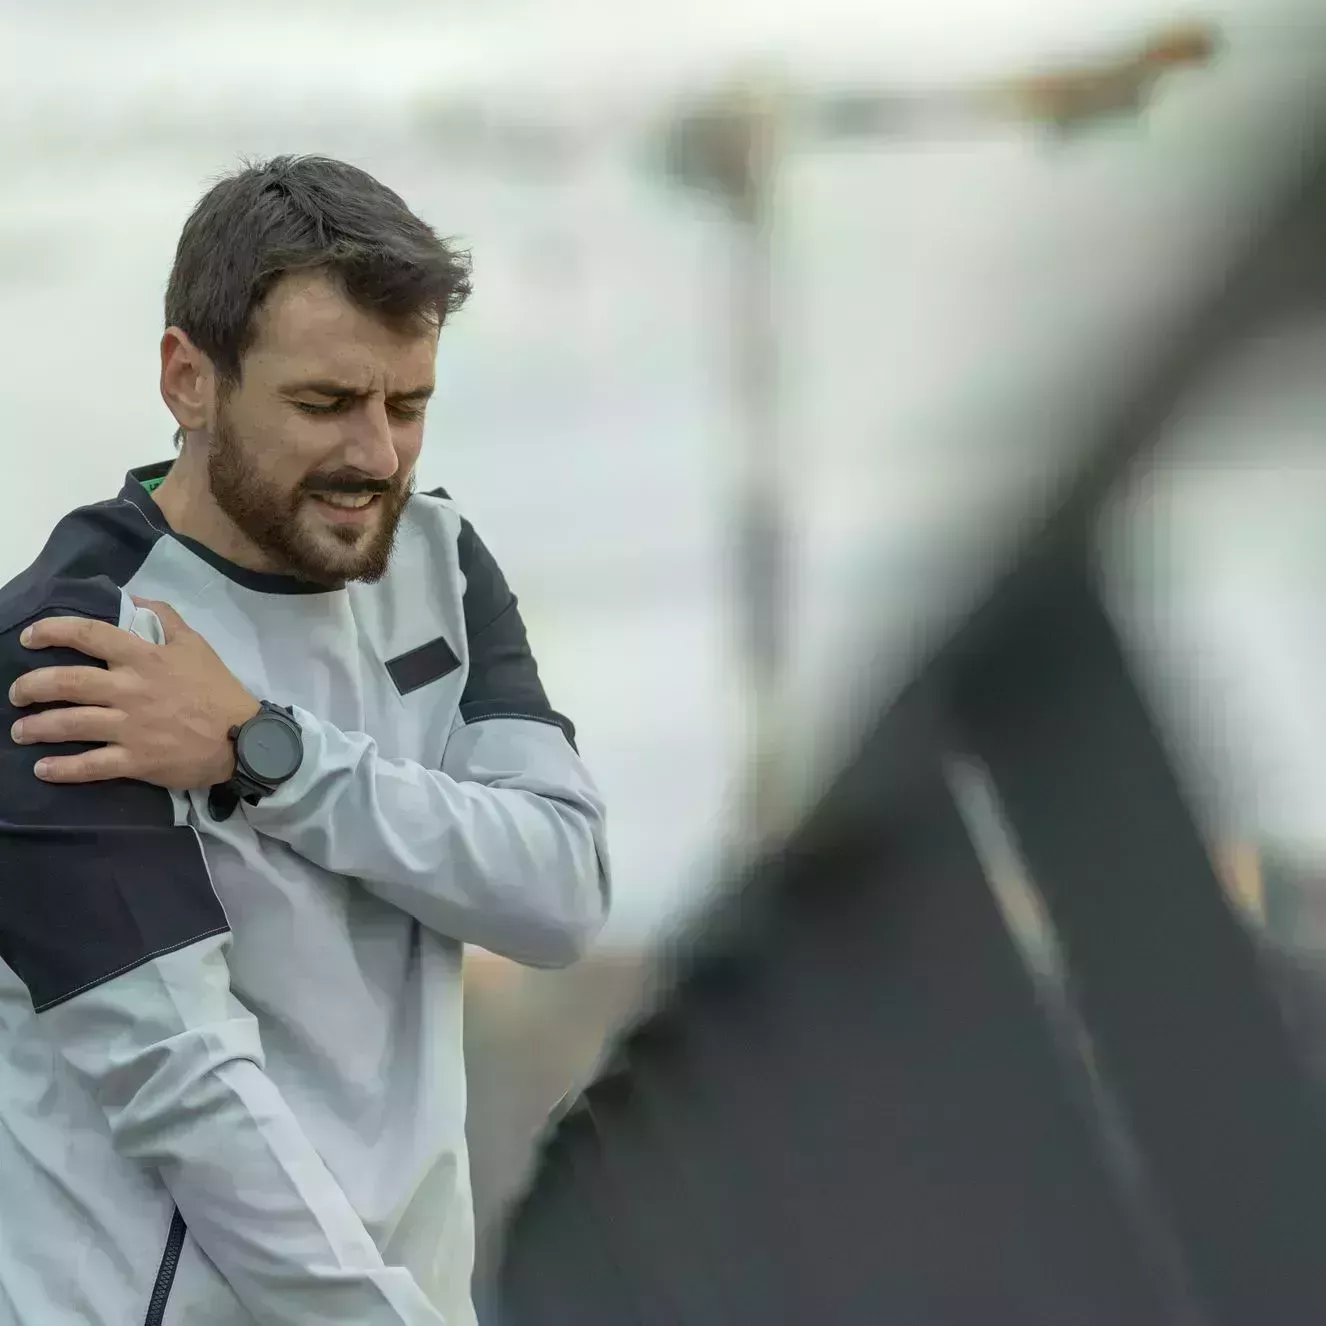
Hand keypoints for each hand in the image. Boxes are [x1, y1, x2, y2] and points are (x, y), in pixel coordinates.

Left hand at [9, 599, 259, 788]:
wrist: (244, 739)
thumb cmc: (218, 690)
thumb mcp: (196, 644)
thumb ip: (164, 618)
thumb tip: (132, 598)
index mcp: (144, 658)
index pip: (89, 634)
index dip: (52, 632)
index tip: (29, 637)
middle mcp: (130, 690)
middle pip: (68, 682)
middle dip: (32, 686)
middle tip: (17, 692)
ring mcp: (131, 727)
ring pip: (71, 724)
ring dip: (37, 727)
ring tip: (21, 731)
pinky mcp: (136, 760)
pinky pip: (91, 765)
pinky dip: (62, 769)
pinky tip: (43, 769)